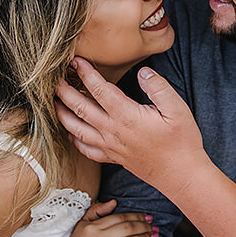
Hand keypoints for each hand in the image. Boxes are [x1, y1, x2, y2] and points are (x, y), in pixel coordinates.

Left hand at [55, 58, 207, 189]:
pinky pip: (86, 150)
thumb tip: (142, 72)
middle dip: (64, 91)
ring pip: (77, 129)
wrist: (182, 176)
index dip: (86, 73)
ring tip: (54, 102)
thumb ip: (158, 87)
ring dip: (63, 114)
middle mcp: (113, 131)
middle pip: (80, 108)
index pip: (99, 89)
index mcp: (127, 116)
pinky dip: (74, 140)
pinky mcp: (113, 158)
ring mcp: (110, 147)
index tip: (76, 60)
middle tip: (53, 78)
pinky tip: (70, 132)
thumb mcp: (178, 109)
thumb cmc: (182, 142)